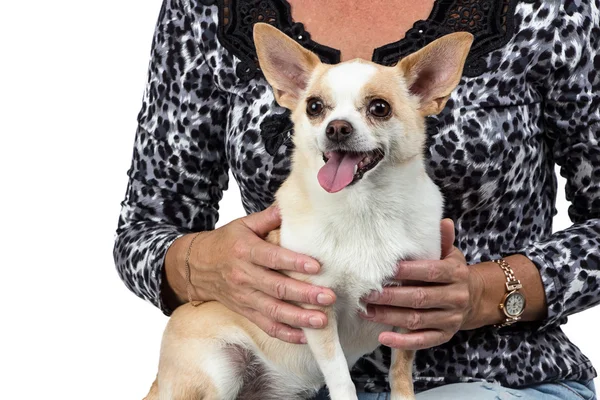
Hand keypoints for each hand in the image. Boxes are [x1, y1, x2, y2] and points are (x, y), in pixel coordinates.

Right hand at [165, 206, 335, 343]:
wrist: (196, 266)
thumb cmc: (225, 242)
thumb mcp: (243, 225)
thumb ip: (268, 218)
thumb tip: (292, 204)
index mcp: (245, 251)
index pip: (272, 258)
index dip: (294, 263)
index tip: (316, 266)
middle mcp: (244, 276)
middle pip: (277, 288)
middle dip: (304, 294)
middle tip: (328, 297)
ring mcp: (244, 297)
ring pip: (273, 311)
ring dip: (299, 318)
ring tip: (321, 320)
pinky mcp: (244, 311)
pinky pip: (265, 325)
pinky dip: (285, 334)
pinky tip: (304, 337)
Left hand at [360, 219, 484, 349]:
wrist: (475, 298)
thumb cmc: (452, 272)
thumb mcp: (451, 254)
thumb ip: (443, 240)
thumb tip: (442, 221)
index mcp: (456, 274)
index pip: (432, 272)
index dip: (410, 271)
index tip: (387, 269)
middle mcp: (456, 297)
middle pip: (420, 298)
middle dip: (391, 297)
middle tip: (367, 293)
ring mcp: (451, 319)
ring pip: (417, 320)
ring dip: (389, 317)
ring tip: (366, 311)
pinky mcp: (444, 336)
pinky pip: (422, 341)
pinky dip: (402, 341)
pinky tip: (383, 337)